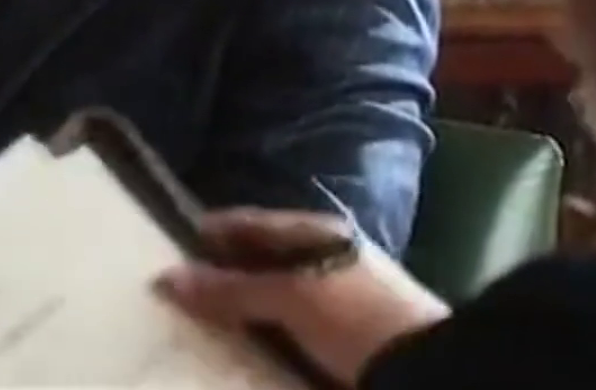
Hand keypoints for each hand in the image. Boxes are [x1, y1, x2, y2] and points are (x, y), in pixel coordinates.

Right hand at [153, 209, 447, 385]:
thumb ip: (232, 289)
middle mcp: (326, 260)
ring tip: (196, 332)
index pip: (250, 223)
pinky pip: (287, 336)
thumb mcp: (292, 299)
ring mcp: (335, 303)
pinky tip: (239, 354)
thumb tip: (167, 278)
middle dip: (218, 281)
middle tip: (172, 300)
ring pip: (271, 304)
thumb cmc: (360, 319)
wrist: (430, 373)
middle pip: (258, 265)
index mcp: (319, 233)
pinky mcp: (341, 342)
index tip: (165, 251)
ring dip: (239, 318)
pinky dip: (262, 343)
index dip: (208, 234)